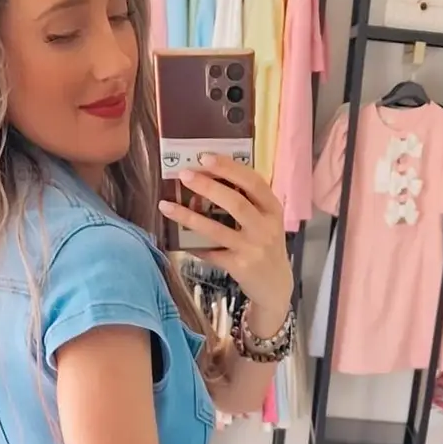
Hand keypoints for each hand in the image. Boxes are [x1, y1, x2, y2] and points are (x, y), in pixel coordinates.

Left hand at [158, 155, 292, 335]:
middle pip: (236, 203)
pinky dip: (193, 245)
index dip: (229, 168)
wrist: (276, 286)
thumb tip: (211, 176)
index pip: (253, 181)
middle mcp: (265, 227)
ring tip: (167, 205)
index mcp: (272, 208)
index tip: (205, 157)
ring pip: (217, 229)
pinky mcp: (239, 267)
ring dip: (189, 217)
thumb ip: (249, 201)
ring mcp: (252, 248)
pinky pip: (210, 253)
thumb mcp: (267, 220)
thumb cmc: (266, 246)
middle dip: (208, 187)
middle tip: (184, 175)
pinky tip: (177, 239)